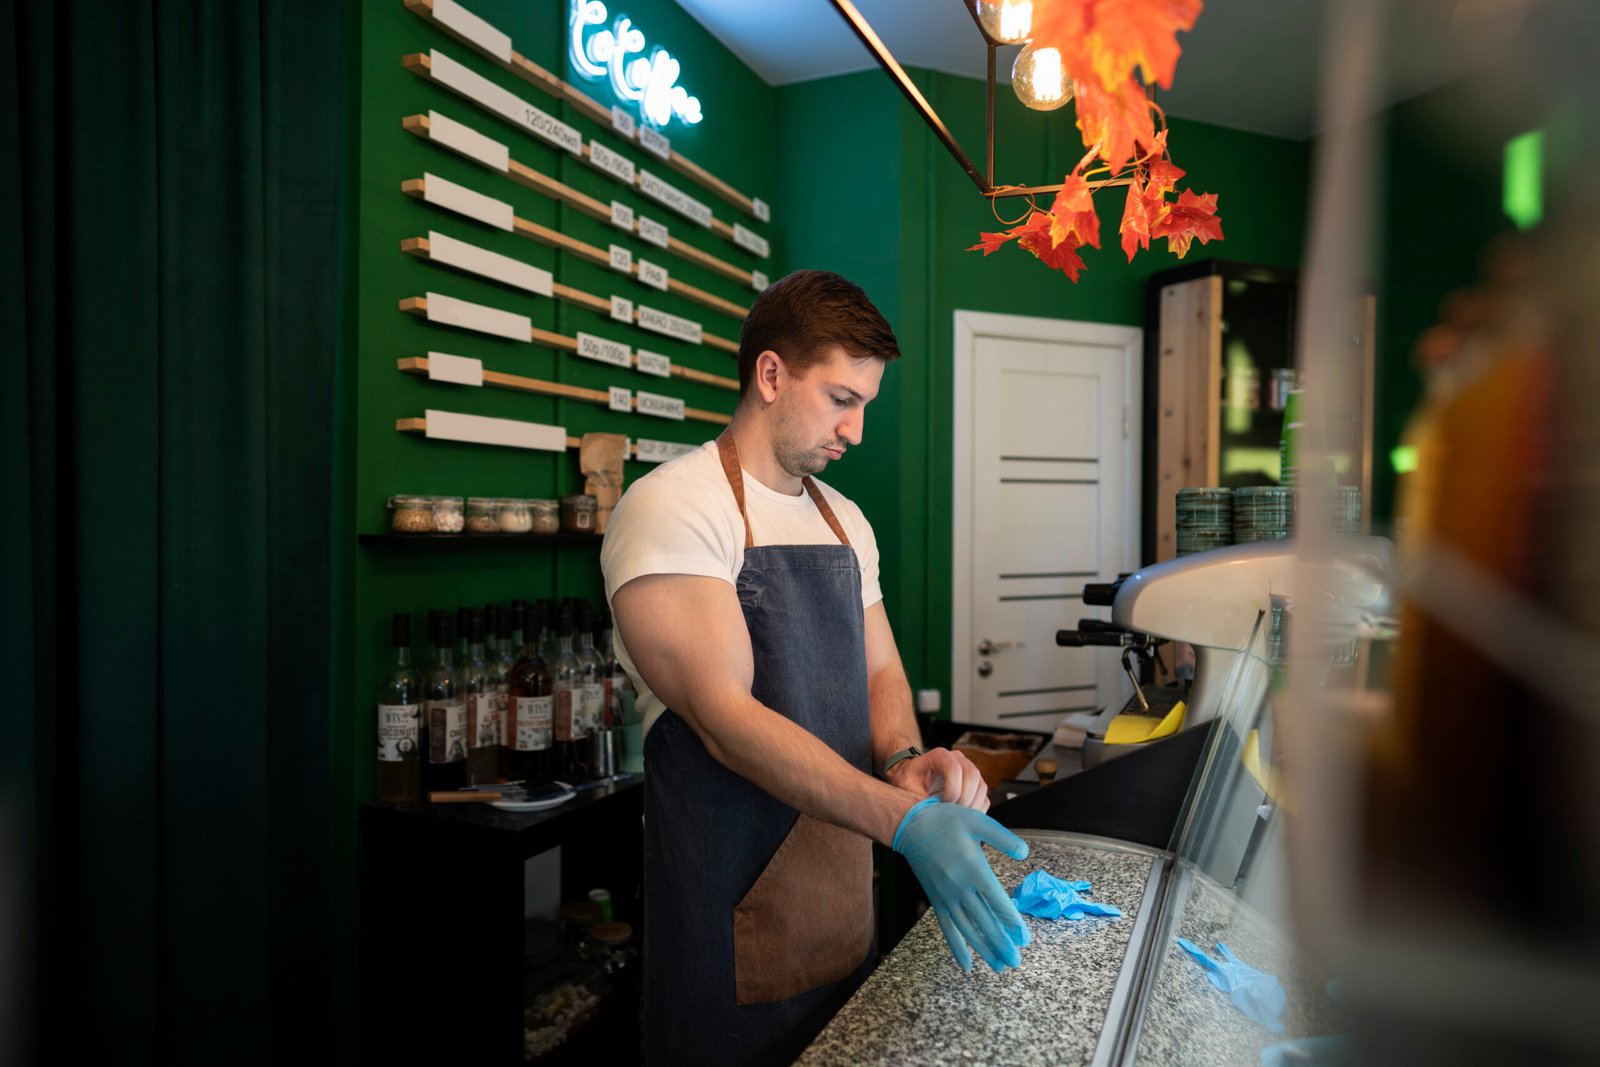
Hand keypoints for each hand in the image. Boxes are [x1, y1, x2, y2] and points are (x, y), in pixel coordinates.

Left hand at [887, 747, 990, 811]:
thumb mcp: (905, 786)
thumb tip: (932, 817)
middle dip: (964, 798)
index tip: (942, 803)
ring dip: (971, 806)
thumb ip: (917, 797)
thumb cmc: (908, 780)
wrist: (913, 778)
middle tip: (952, 814)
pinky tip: (962, 819)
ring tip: (956, 818)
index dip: (952, 788)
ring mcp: (969, 770)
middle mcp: (958, 758)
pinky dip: (976, 811)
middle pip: (972, 775)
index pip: (954, 767)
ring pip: (981, 786)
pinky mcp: (975, 785)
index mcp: (939, 755)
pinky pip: (984, 798)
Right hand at [892, 797, 1029, 972]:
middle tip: (1017, 961)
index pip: (997, 901)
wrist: (912, 827)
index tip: (1024, 939)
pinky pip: (947, 929)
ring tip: (1000, 966)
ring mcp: (946, 896)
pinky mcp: (936, 900)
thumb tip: (1025, 852)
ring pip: (967, 930)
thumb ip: (1003, 837)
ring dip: (984, 950)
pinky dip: (957, 948)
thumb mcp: (977, 820)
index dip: (1011, 922)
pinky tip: (967, 965)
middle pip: (984, 922)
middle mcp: (960, 887)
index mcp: (973, 868)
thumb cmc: (947, 821)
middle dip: (1002, 943)